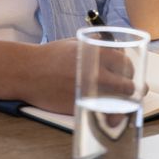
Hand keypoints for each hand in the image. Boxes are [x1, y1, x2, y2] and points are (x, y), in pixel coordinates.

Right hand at [21, 39, 139, 113]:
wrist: (27, 72)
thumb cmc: (50, 56)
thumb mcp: (76, 42)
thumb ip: (96, 45)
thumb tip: (115, 49)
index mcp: (97, 55)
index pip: (126, 65)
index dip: (130, 71)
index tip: (128, 74)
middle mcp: (96, 74)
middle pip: (126, 85)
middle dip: (131, 89)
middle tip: (131, 90)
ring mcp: (88, 93)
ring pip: (117, 102)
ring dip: (123, 104)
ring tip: (124, 103)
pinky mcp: (79, 107)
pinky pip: (101, 114)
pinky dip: (109, 115)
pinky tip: (111, 114)